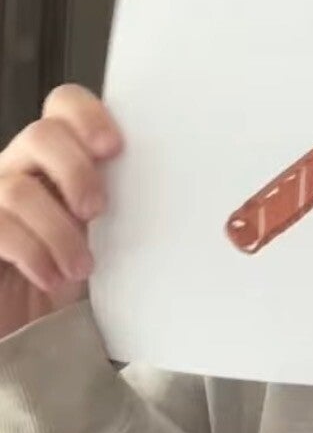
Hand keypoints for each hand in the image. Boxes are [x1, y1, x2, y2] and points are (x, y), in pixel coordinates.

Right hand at [0, 85, 121, 340]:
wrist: (38, 328)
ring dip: (57, 230)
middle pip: (40, 135)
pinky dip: (32, 252)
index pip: (64, 104)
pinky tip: (53, 276)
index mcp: (61, 155)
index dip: (87, 115)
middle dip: (75, 170)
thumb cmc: (81, 271)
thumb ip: (130, 198)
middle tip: (97, 210)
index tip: (114, 148)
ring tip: (82, 266)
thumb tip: (176, 187)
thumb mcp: (114, 229)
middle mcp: (23, 167)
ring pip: (17, 188)